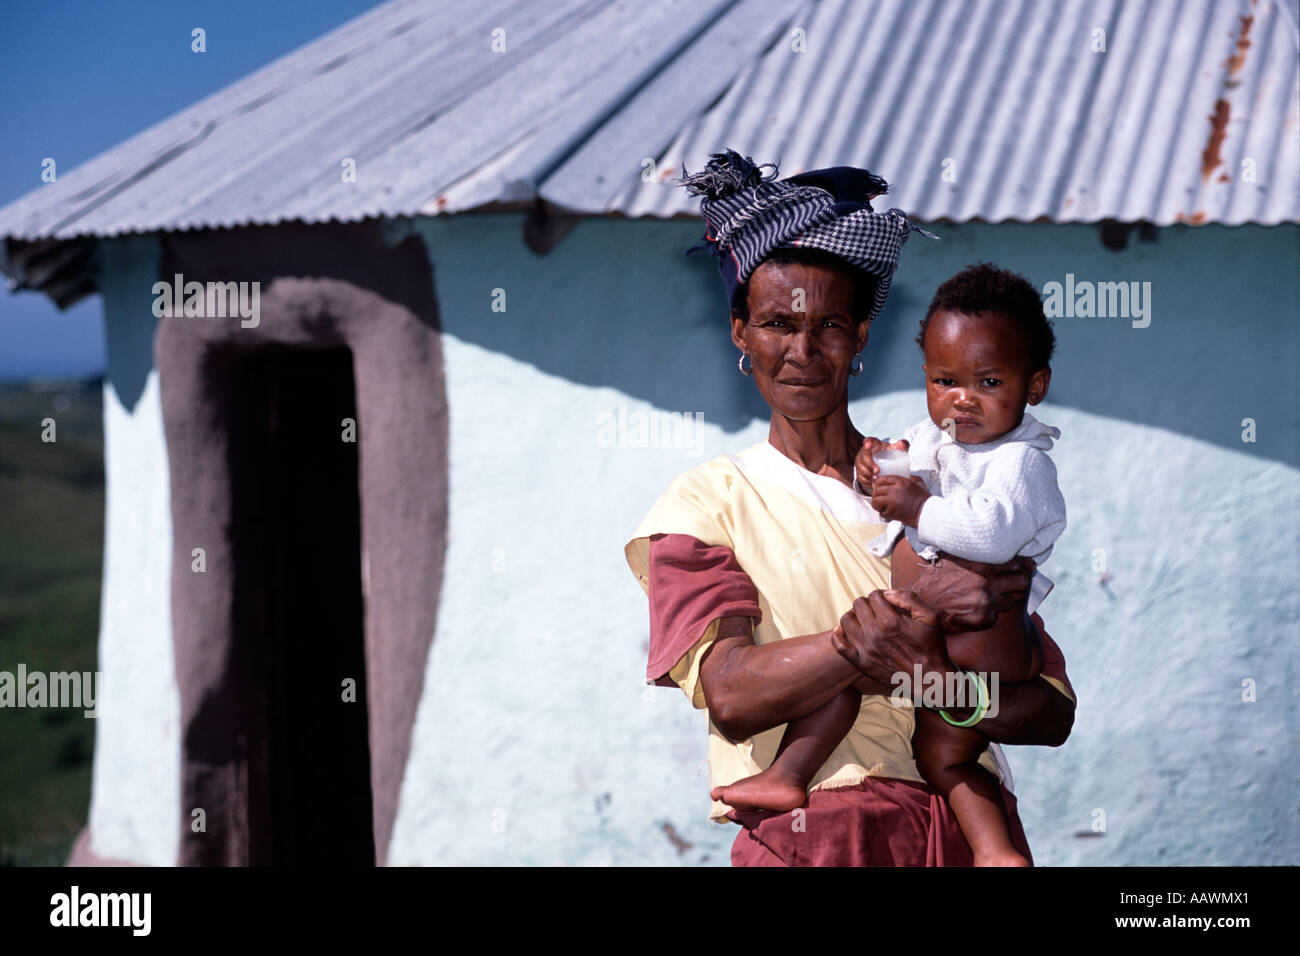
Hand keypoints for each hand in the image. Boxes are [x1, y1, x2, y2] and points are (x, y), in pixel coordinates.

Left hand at [831, 589, 944, 686]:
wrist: (929, 679)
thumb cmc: (932, 648)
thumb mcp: (930, 617)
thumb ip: (908, 599)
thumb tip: (887, 593)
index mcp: (891, 621)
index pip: (874, 595)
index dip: (881, 597)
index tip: (887, 605)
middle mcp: (875, 634)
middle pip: (858, 605)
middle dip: (867, 605)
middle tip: (877, 613)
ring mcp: (866, 649)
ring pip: (846, 620)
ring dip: (854, 617)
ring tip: (865, 622)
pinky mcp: (861, 663)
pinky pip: (839, 644)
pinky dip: (839, 634)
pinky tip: (850, 632)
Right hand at [854, 437, 907, 495]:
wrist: (886, 464)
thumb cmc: (890, 454)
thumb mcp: (896, 449)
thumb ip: (902, 445)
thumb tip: (901, 443)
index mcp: (873, 445)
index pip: (868, 441)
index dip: (867, 442)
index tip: (869, 444)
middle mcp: (865, 452)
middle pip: (863, 456)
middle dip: (869, 464)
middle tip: (878, 470)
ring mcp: (861, 463)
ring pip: (859, 467)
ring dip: (866, 473)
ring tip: (876, 478)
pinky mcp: (861, 472)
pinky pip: (860, 476)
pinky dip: (865, 480)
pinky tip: (872, 482)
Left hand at [869, 474, 929, 525]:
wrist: (926, 511)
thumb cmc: (924, 498)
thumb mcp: (919, 483)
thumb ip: (911, 478)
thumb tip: (908, 475)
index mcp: (901, 482)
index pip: (883, 479)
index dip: (877, 482)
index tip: (876, 485)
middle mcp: (895, 490)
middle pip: (877, 489)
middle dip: (875, 493)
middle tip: (877, 495)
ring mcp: (892, 501)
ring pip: (875, 500)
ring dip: (876, 502)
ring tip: (878, 504)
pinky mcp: (892, 512)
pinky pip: (881, 511)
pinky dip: (882, 512)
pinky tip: (885, 511)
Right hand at [909, 553, 1035, 631]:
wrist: (920, 603)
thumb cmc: (934, 579)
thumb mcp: (951, 556)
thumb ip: (971, 551)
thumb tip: (985, 540)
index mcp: (982, 564)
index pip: (1016, 563)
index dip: (1022, 565)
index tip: (1024, 567)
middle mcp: (987, 582)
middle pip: (1022, 581)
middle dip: (1021, 582)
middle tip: (1016, 583)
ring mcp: (987, 602)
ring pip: (1011, 601)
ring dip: (1005, 599)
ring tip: (993, 598)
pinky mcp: (983, 619)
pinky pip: (996, 616)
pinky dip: (989, 614)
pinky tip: (977, 610)